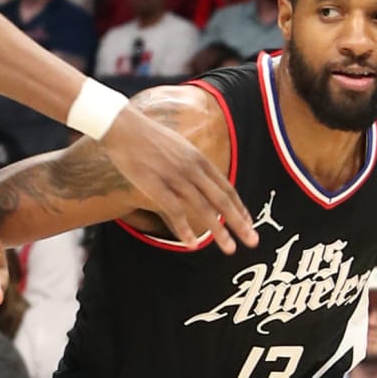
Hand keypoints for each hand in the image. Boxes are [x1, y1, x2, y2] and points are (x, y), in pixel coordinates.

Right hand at [101, 107, 256, 251]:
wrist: (123, 128)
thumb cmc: (148, 138)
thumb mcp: (179, 146)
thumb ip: (192, 163)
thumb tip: (201, 176)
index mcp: (199, 159)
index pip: (226, 187)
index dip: (239, 207)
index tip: (248, 223)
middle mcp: (192, 169)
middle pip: (221, 200)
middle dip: (239, 223)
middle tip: (252, 241)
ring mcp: (175, 178)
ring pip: (203, 208)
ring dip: (218, 232)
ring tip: (230, 249)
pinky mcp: (156, 186)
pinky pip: (175, 211)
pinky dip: (185, 229)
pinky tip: (192, 244)